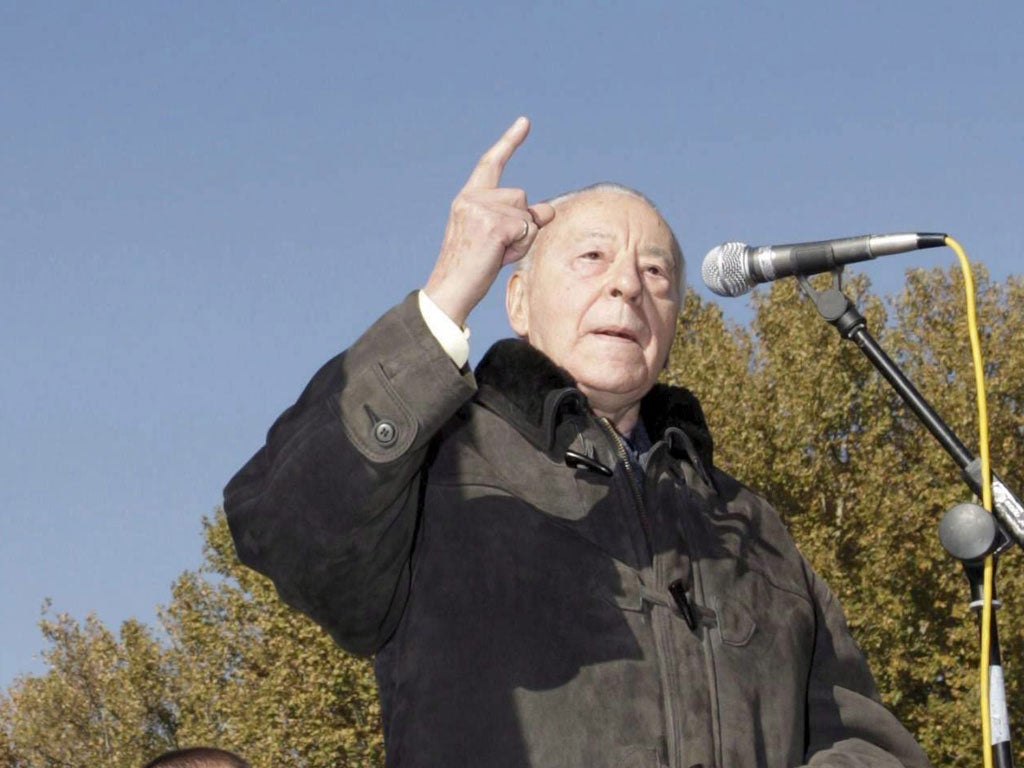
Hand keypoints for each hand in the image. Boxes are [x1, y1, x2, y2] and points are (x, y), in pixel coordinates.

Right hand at [423, 116, 555, 326]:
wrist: (450, 291)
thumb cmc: (473, 269)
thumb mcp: (499, 239)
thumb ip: (522, 220)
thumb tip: (549, 211)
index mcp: (467, 198)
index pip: (491, 164)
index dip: (510, 142)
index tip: (525, 122)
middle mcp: (471, 198)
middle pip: (521, 197)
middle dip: (520, 225)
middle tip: (496, 249)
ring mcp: (481, 209)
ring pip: (527, 215)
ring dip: (521, 238)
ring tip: (495, 254)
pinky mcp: (493, 225)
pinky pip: (527, 230)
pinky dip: (520, 247)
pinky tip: (498, 257)